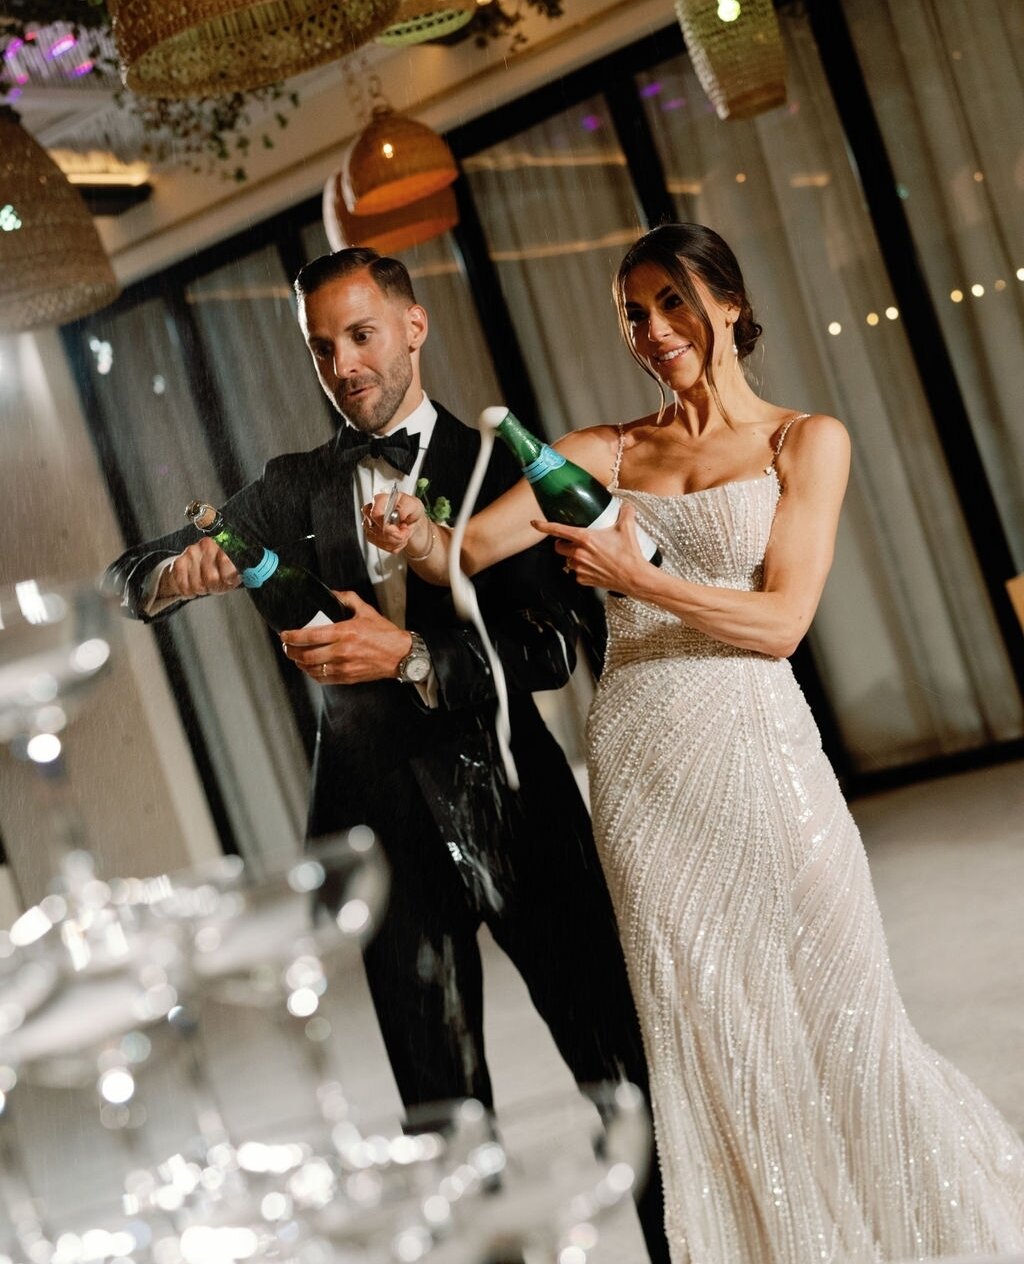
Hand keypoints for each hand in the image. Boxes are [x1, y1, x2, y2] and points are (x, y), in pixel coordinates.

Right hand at [158, 537, 240, 599]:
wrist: (193, 568)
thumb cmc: (217, 571)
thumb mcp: (233, 571)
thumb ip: (240, 574)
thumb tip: (250, 578)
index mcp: (225, 545)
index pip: (228, 562)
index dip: (229, 578)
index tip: (229, 581)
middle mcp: (207, 545)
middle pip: (212, 578)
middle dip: (214, 587)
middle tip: (215, 585)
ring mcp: (192, 552)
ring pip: (198, 585)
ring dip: (201, 590)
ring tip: (204, 584)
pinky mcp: (178, 562)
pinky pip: (184, 586)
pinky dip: (188, 591)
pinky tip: (192, 587)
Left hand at [279, 591, 412, 684]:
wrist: (401, 655)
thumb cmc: (385, 634)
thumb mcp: (367, 611)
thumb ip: (348, 599)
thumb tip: (332, 593)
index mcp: (345, 632)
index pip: (310, 635)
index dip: (293, 636)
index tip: (284, 635)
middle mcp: (342, 651)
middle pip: (307, 655)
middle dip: (291, 652)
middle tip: (287, 647)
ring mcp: (344, 666)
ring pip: (312, 669)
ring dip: (300, 664)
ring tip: (296, 658)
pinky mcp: (348, 677)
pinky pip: (323, 679)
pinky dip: (313, 674)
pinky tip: (311, 668)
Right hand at [362, 491, 428, 555]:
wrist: (410, 520)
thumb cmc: (410, 510)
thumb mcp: (414, 504)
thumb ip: (405, 506)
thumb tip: (398, 513)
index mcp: (380, 500)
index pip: (375, 514)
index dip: (388, 525)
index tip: (400, 526)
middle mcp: (371, 511)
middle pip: (377, 530)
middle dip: (395, 535)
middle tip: (405, 529)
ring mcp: (369, 524)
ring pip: (379, 540)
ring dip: (396, 540)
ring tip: (402, 533)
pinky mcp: (371, 536)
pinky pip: (381, 546)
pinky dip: (393, 545)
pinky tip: (398, 538)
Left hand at [532, 501, 650, 593]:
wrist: (635, 578)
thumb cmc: (630, 555)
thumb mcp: (627, 529)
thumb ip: (626, 513)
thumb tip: (626, 506)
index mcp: (585, 539)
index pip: (558, 530)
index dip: (543, 526)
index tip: (534, 523)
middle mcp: (579, 554)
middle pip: (559, 547)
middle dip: (563, 543)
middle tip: (574, 541)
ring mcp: (580, 568)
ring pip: (568, 560)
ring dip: (574, 557)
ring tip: (589, 555)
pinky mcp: (583, 580)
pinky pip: (576, 573)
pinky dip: (582, 569)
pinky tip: (594, 567)